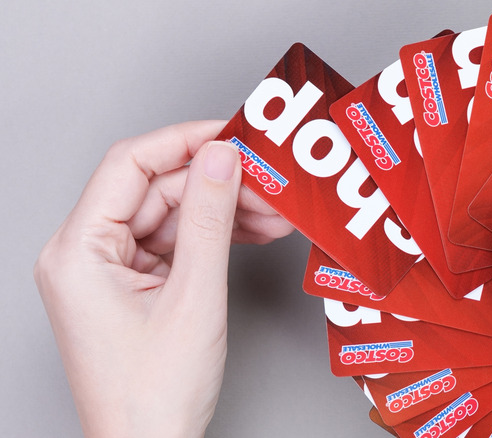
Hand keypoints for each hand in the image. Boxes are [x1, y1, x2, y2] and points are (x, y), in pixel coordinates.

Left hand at [34, 121, 291, 436]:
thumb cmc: (154, 393)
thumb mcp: (194, 296)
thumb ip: (209, 219)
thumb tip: (221, 158)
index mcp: (78, 252)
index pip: (129, 165)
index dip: (184, 141)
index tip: (231, 134)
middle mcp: (84, 255)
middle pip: (155, 190)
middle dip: (216, 183)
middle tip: (267, 180)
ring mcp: (108, 271)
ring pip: (170, 216)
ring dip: (221, 211)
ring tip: (272, 212)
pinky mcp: (131, 286)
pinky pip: (174, 244)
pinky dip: (213, 237)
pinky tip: (251, 232)